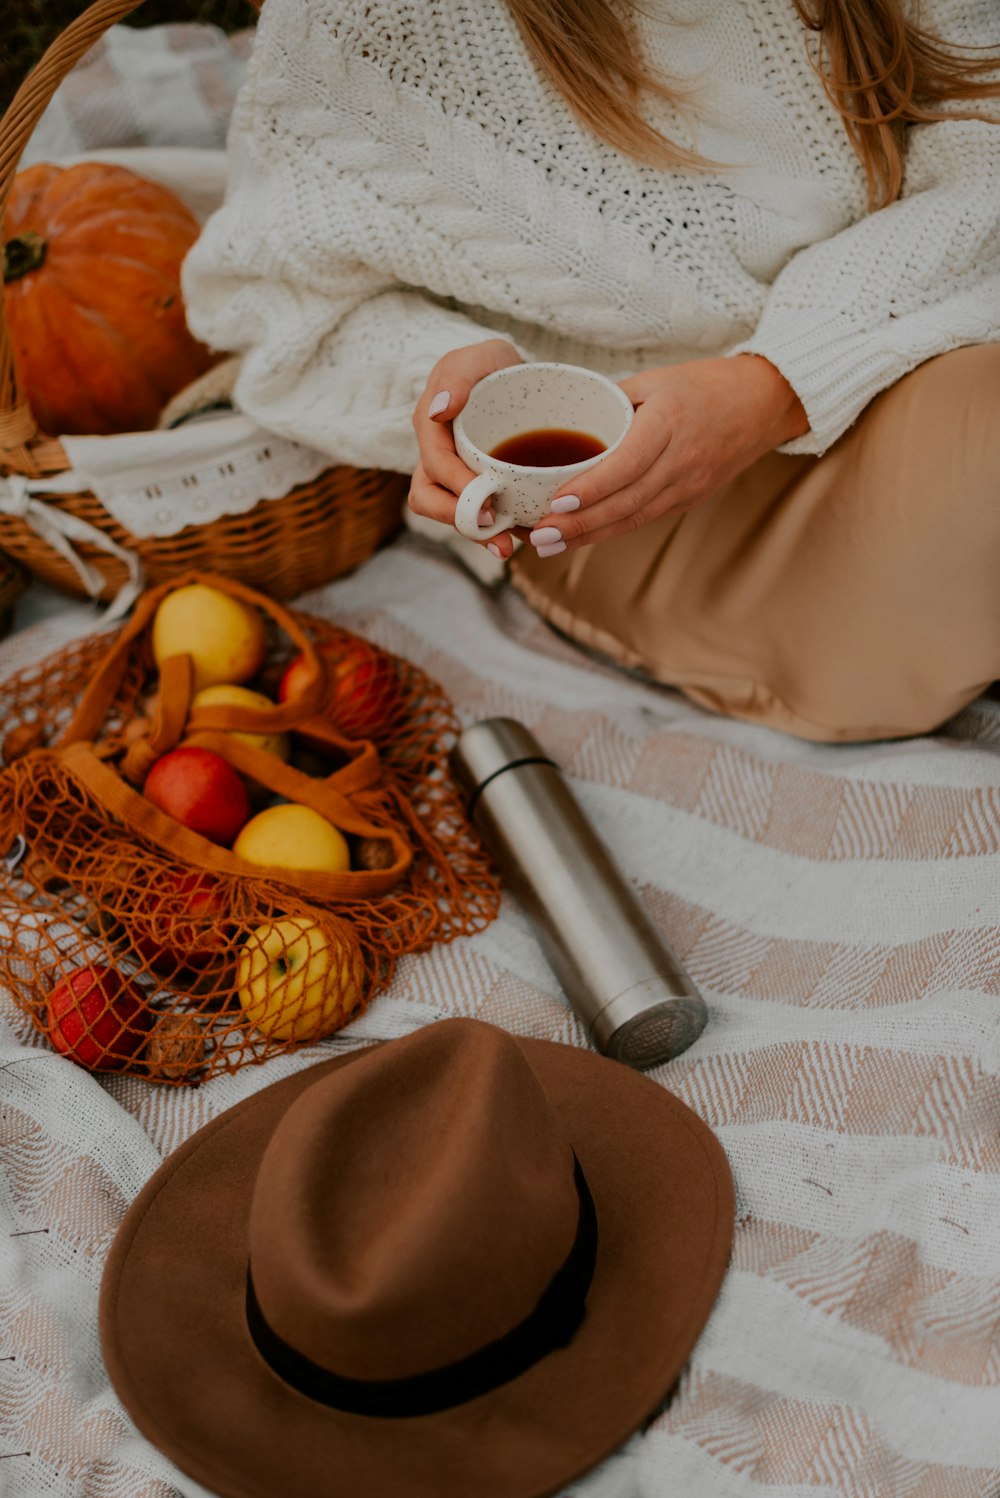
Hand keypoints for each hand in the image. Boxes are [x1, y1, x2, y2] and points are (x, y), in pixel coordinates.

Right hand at [409, 339, 523, 539]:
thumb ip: (459, 374)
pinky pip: (476, 517)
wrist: (519, 381)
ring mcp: (453, 477)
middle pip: (429, 498)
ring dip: (474, 535)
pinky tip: (520, 537)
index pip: (434, 464)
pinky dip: (495, 531)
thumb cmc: (496, 366)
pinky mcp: (474, 490)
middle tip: (495, 530)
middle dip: (459, 519)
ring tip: (506, 546)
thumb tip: (438, 410)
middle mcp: (436, 455)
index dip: (456, 487)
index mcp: (432, 426)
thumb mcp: (483, 356)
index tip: (487, 502)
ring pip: (449, 514)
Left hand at [516, 355, 808, 561]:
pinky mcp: (691, 499)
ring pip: (634, 517)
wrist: (766, 403)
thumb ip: (611, 401)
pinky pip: (645, 517)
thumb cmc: (706, 384)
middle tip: (539, 535)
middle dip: (580, 523)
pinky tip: (580, 537)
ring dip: (589, 535)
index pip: (627, 463)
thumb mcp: (656, 379)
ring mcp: (690, 485)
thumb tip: (563, 421)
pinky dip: (611, 530)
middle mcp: (682, 460)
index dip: (593, 487)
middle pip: (626, 501)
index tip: (557, 501)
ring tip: (549, 544)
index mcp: (670, 423)